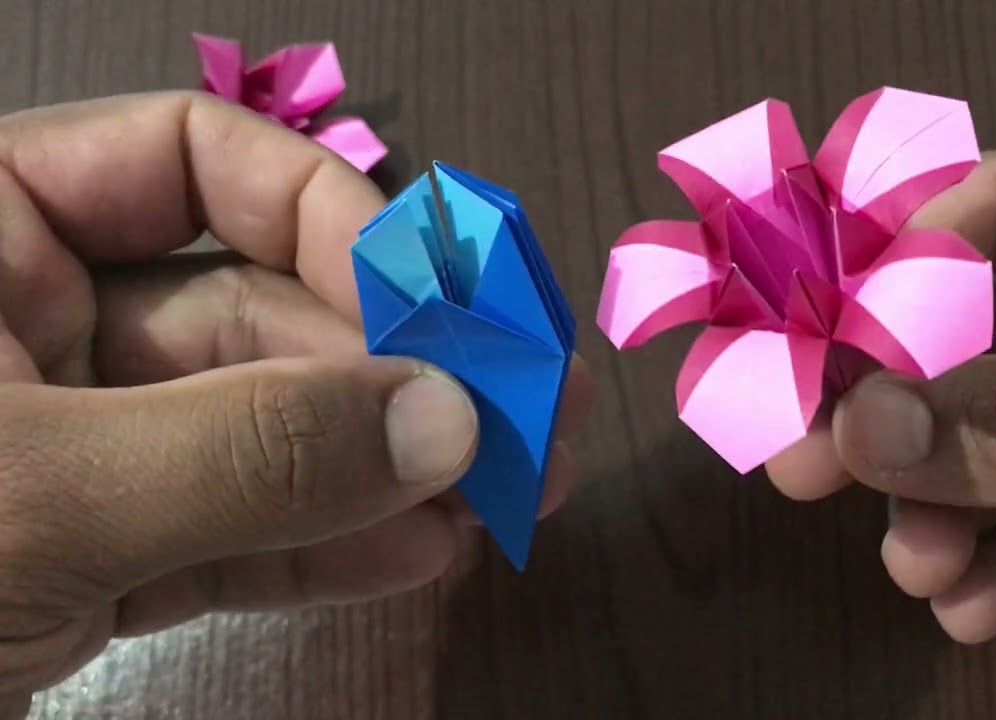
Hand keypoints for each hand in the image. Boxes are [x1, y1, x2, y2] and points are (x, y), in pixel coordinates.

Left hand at [0, 92, 592, 714]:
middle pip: (257, 307)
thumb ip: (246, 453)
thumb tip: (450, 421)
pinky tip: (417, 552)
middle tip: (528, 419)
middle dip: (393, 370)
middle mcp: (26, 318)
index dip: (334, 221)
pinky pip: (228, 527)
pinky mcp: (83, 555)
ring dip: (383, 466)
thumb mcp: (26, 498)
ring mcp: (65, 444)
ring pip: (259, 428)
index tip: (444, 311)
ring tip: (504, 499)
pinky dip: (323, 543)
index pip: (195, 163)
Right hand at [766, 147, 995, 680]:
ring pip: (990, 444)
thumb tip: (867, 423)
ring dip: (938, 506)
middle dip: (895, 406)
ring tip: (917, 561)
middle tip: (802, 459)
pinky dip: (992, 571)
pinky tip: (968, 604)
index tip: (816, 347)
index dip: (897, 270)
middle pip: (973, 335)